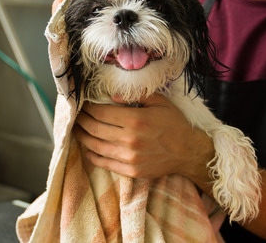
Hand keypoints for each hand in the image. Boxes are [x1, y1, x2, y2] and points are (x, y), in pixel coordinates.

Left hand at [74, 93, 213, 181]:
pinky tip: (89, 150)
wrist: (188, 151)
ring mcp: (129, 157)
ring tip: (78, 130)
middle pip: (95, 129)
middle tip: (78, 116)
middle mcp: (130, 139)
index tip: (84, 104)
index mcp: (136, 120)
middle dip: (82, 121)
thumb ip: (136, 95)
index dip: (88, 108)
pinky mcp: (131, 171)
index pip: (101, 113)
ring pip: (96, 147)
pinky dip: (93, 156)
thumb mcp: (159, 101)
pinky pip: (105, 164)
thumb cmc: (174, 123)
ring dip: (83, 137)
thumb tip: (113, 95)